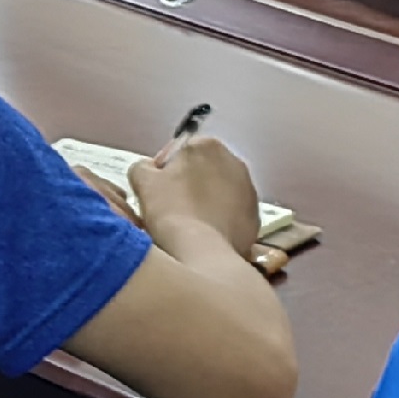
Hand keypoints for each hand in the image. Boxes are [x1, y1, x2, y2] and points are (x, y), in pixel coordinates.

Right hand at [130, 136, 263, 251]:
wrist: (202, 252)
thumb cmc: (170, 210)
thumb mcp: (142, 180)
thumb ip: (144, 167)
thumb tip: (151, 170)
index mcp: (207, 146)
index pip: (181, 151)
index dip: (165, 171)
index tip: (157, 190)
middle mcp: (235, 162)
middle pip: (204, 170)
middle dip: (190, 184)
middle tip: (171, 207)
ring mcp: (250, 191)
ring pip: (220, 192)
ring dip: (206, 202)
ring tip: (189, 223)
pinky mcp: (255, 217)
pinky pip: (232, 214)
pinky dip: (220, 220)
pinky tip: (205, 234)